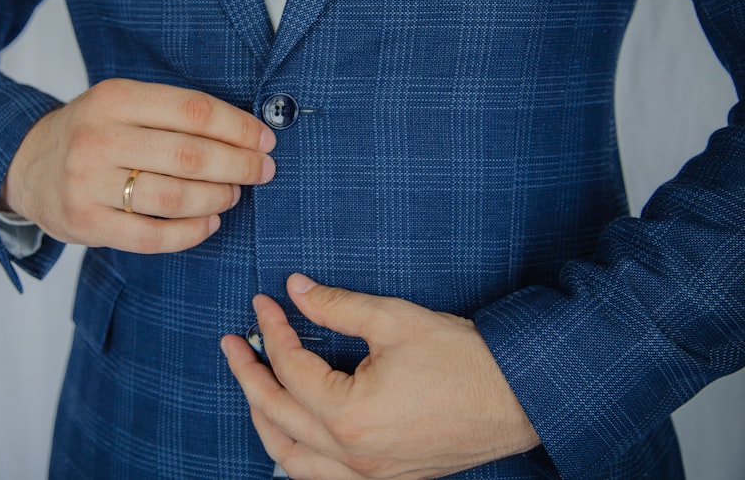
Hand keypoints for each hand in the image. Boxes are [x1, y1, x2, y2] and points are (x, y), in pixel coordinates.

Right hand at [1, 78, 275, 251]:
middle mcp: (98, 138)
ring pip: (174, 197)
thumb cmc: (91, 132)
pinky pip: (151, 236)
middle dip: (238, 165)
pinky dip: (190, 232)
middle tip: (262, 171)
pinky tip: (209, 222)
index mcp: (113, 98)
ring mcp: (88, 184)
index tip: (265, 140)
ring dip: (217, 197)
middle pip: (189, 155)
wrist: (26, 165)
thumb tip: (246, 133)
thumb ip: (172, 113)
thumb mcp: (121, 104)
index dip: (238, 127)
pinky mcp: (86, 223)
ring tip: (233, 194)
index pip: (193, 110)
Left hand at [222, 274, 539, 479]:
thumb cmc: (462, 357)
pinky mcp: (385, 479)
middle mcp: (352, 454)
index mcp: (349, 414)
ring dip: (264, 421)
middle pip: (278, 414)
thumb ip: (336, 306)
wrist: (518, 396)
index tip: (264, 302)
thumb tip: (296, 289)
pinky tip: (291, 435)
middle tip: (232, 344)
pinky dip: (295, 457)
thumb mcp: (393, 320)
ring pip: (290, 460)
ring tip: (251, 388)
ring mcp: (368, 474)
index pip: (290, 367)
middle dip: (248, 374)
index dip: (272, 329)